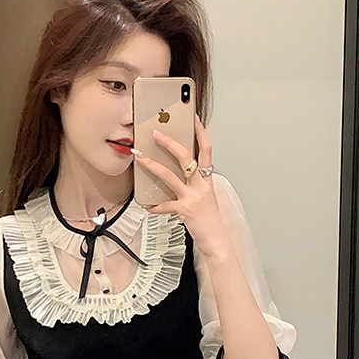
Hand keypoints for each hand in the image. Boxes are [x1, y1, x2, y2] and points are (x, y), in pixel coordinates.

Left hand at [134, 113, 229, 257]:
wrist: (217, 240)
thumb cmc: (210, 219)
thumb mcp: (206, 197)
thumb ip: (194, 184)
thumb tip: (179, 175)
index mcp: (207, 180)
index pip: (206, 150)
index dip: (201, 133)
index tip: (193, 119)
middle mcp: (201, 185)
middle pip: (187, 157)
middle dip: (170, 143)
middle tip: (155, 134)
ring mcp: (193, 197)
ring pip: (170, 176)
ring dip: (153, 165)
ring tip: (140, 158)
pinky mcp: (185, 210)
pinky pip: (165, 205)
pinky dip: (155, 206)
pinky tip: (147, 206)